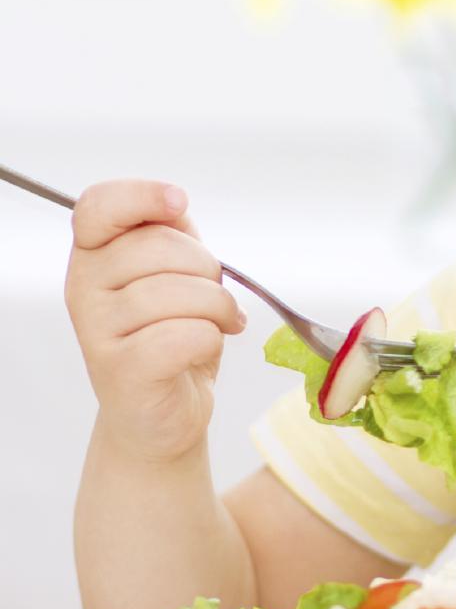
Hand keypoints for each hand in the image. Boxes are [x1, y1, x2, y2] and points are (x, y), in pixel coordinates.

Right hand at [65, 179, 245, 463]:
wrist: (164, 413)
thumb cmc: (173, 335)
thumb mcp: (176, 273)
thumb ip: (170, 232)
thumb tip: (174, 202)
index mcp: (95, 255)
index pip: (99, 205)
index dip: (142, 195)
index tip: (178, 203)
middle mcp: (84, 288)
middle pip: (160, 247)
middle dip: (207, 269)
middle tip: (212, 297)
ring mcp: (97, 331)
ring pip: (179, 292)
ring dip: (218, 308)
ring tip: (219, 324)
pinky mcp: (121, 371)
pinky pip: (184, 335)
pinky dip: (210, 339)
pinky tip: (205, 348)